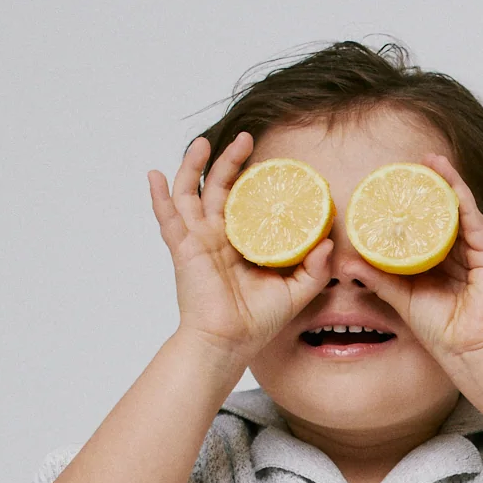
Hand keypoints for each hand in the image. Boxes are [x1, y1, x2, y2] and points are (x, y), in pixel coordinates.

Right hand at [146, 133, 334, 366]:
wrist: (229, 344)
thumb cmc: (257, 322)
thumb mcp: (296, 292)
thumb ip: (313, 269)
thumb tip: (329, 242)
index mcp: (241, 243)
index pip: (246, 204)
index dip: (256, 183)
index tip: (274, 164)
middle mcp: (217, 237)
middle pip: (218, 188)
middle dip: (229, 161)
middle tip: (246, 138)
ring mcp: (198, 240)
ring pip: (190, 193)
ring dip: (193, 166)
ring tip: (202, 142)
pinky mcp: (184, 249)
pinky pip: (167, 218)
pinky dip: (159, 196)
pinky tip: (154, 174)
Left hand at [377, 151, 482, 379]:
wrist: (471, 352)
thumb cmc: (443, 332)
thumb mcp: (403, 299)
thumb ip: (380, 278)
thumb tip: (347, 262)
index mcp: (442, 264)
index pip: (426, 227)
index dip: (411, 207)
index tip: (393, 187)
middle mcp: (460, 254)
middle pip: (443, 213)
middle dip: (429, 188)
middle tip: (410, 166)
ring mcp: (477, 252)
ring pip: (459, 210)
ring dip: (446, 182)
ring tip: (430, 161)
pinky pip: (473, 219)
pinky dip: (461, 197)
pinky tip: (449, 179)